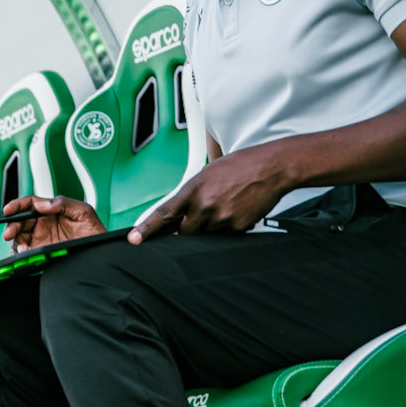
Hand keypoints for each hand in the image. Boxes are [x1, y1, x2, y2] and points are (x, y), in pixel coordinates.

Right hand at [2, 193, 105, 249]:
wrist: (102, 253)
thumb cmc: (95, 231)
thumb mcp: (83, 211)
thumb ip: (62, 203)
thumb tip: (42, 204)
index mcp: (52, 210)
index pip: (30, 204)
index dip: (17, 205)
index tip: (9, 210)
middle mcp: (45, 223)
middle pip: (20, 220)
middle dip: (12, 225)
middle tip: (10, 233)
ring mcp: (42, 238)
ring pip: (20, 236)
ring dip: (16, 240)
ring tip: (21, 246)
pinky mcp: (42, 251)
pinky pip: (26, 250)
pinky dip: (20, 251)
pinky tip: (24, 253)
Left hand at [129, 142, 290, 240]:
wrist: (271, 169)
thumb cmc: (240, 166)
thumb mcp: (207, 174)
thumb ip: (191, 195)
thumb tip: (178, 214)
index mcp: (194, 189)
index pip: (164, 214)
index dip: (147, 229)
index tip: (134, 240)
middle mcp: (205, 206)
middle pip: (184, 231)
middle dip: (186, 229)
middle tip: (201, 213)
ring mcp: (222, 219)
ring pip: (206, 235)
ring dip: (209, 226)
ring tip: (225, 205)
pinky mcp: (238, 228)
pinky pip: (225, 236)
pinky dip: (226, 227)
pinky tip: (237, 209)